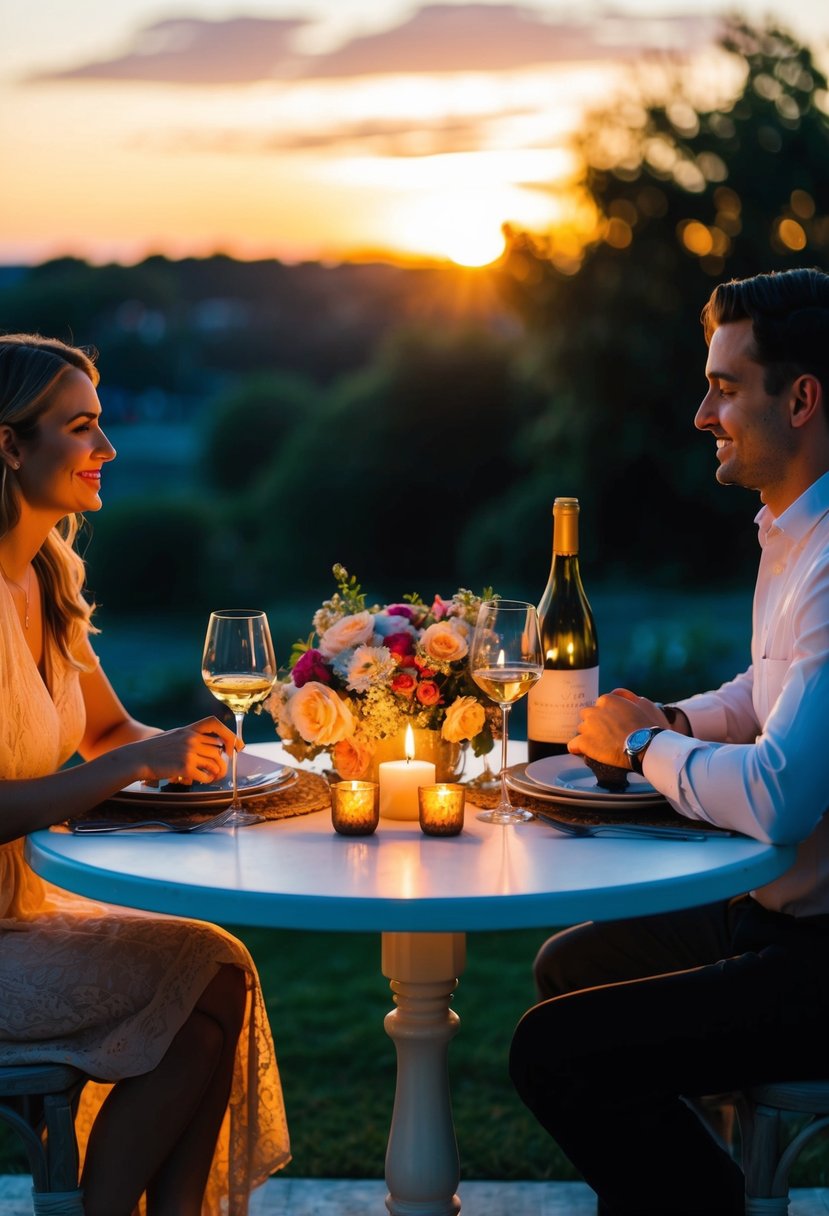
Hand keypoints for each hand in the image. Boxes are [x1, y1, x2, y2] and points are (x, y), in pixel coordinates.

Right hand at [126, 717, 240, 784]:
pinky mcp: (185, 766)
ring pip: (215, 762)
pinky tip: (204, 780)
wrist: (138, 758)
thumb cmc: (155, 749)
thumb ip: (192, 738)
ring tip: (214, 777)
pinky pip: (206, 775)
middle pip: (218, 749)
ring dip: (218, 772)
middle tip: (221, 770)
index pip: (214, 724)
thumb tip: (214, 748)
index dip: (229, 734)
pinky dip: (208, 780)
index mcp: (189, 729)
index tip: (236, 746)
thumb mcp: (174, 736)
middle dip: (223, 761)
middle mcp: (191, 738)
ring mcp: (189, 752)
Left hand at [568, 688, 667, 767]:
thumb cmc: (648, 726)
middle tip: (609, 736)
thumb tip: (615, 692)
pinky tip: (584, 753)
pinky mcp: (584, 742)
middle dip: (596, 724)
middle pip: (588, 716)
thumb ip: (626, 696)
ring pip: (582, 730)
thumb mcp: (643, 703)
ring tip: (603, 747)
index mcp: (607, 700)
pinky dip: (578, 748)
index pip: (600, 707)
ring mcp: (587, 727)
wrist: (646, 745)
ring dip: (590, 736)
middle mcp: (594, 711)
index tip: (614, 726)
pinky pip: (574, 745)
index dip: (607, 717)